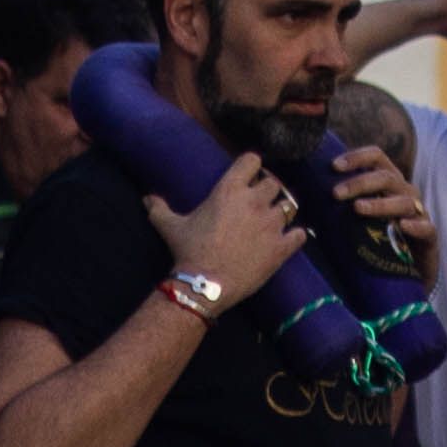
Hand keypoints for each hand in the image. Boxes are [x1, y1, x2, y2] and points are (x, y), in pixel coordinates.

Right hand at [146, 156, 306, 304]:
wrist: (203, 285)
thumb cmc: (187, 252)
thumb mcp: (170, 227)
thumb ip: (160, 209)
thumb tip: (147, 198)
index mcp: (229, 190)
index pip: (252, 160)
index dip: (252, 166)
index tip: (249, 175)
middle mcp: (254, 202)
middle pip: (274, 183)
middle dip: (268, 191)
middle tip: (260, 203)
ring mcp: (271, 224)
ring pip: (290, 206)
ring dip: (282, 212)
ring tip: (273, 221)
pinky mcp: (282, 246)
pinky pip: (300, 234)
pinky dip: (296, 236)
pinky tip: (289, 240)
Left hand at [327, 146, 437, 281]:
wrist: (407, 271)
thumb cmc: (376, 239)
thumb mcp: (358, 216)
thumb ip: (341, 202)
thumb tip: (304, 191)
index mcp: (389, 183)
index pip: (377, 157)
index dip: (357, 157)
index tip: (334, 166)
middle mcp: (405, 193)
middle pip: (387, 177)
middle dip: (360, 182)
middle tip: (336, 194)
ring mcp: (419, 214)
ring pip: (405, 201)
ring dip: (380, 203)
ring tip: (358, 209)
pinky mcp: (429, 237)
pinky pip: (425, 228)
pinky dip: (414, 225)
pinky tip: (402, 226)